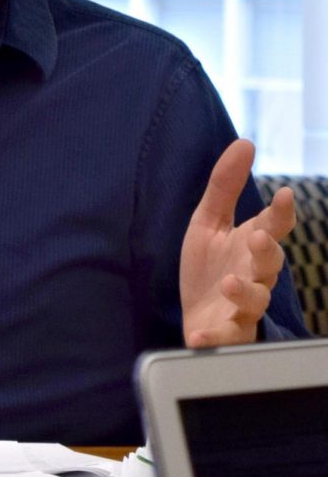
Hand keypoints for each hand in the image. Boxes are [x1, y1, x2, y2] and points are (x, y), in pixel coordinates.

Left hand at [180, 139, 294, 347]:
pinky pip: (225, 338)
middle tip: (257, 238)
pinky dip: (213, 338)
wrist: (197, 316)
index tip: (284, 194)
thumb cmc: (209, 267)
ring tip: (230, 283)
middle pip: (269, 263)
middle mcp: (254, 275)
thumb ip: (225, 186)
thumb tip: (244, 143)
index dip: (281, 212)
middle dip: (266, 251)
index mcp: (250, 246)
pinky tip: (200, 337)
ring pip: (255, 300)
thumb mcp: (208, 222)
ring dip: (245, 292)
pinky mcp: (226, 334)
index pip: (272, 226)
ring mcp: (243, 307)